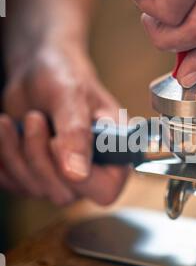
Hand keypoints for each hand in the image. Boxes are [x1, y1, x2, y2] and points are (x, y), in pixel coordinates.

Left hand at [0, 41, 127, 204]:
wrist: (38, 72)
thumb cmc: (64, 75)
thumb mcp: (71, 96)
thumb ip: (77, 133)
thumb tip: (77, 174)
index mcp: (114, 153)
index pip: (105, 190)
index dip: (81, 178)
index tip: (56, 142)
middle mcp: (91, 172)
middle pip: (64, 193)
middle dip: (39, 157)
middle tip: (34, 118)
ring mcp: (62, 178)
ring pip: (34, 189)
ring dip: (15, 153)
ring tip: (10, 121)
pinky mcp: (35, 177)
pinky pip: (14, 184)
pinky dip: (3, 159)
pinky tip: (5, 133)